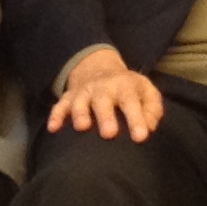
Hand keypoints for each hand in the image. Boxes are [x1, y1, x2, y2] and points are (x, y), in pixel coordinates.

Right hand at [48, 45, 162, 139]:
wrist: (98, 68)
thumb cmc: (128, 88)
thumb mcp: (146, 91)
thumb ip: (153, 109)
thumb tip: (150, 127)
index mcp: (125, 86)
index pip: (131, 102)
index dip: (137, 119)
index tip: (141, 137)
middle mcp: (103, 88)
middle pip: (103, 101)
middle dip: (105, 117)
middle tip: (109, 134)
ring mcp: (84, 92)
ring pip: (79, 102)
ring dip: (80, 113)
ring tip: (82, 127)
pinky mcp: (68, 98)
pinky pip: (59, 106)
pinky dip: (56, 116)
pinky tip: (53, 128)